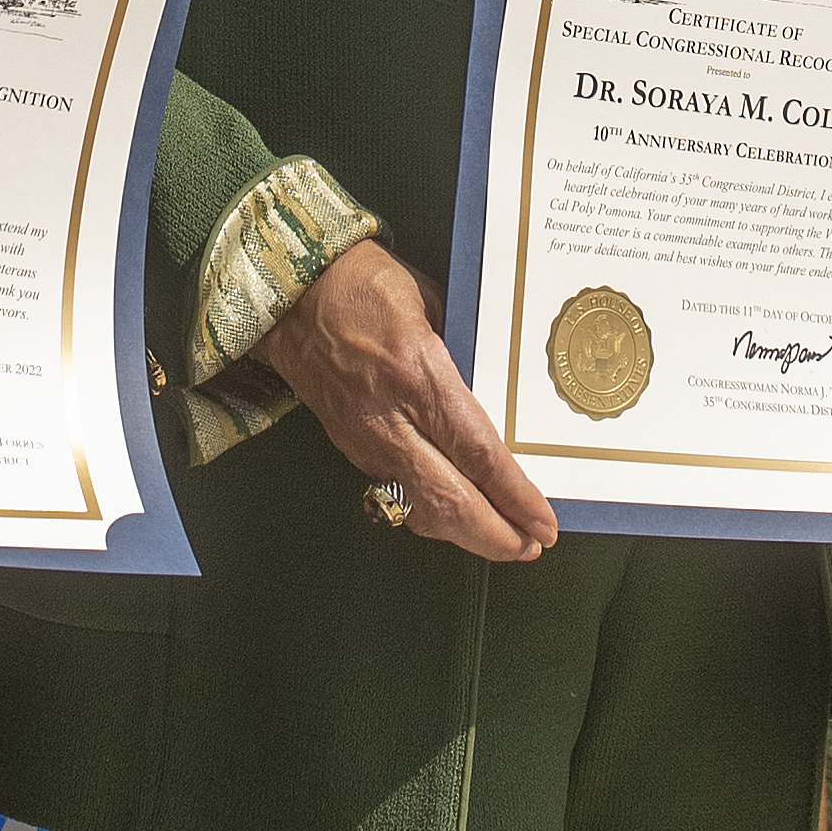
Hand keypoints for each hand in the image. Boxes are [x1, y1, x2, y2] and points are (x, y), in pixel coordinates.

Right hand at [259, 239, 557, 562]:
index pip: (477, 452)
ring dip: (464, 533)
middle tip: (530, 547)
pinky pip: (396, 493)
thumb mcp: (432, 301)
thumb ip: (466, 352)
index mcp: (418, 374)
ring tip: (503, 540)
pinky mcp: (348, 446)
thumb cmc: (363, 283)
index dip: (513, 496)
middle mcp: (390, 418)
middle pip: (450, 500)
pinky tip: (455, 514)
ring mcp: (365, 438)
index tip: (542, 522)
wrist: (289, 294)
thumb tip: (498, 392)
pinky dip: (432, 513)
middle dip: (495, 535)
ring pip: (419, 508)